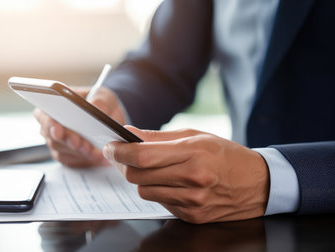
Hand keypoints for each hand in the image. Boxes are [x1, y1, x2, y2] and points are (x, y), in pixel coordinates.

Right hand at [34, 87, 126, 167]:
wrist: (109, 115)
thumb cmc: (99, 101)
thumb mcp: (103, 97)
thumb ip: (100, 101)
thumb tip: (96, 108)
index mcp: (52, 104)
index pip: (43, 115)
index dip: (49, 123)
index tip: (58, 130)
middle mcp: (51, 125)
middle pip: (52, 136)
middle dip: (66, 140)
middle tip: (78, 142)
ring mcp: (57, 141)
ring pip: (61, 150)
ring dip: (77, 151)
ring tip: (92, 150)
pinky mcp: (66, 155)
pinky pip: (71, 160)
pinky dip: (84, 159)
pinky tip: (97, 156)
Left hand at [103, 126, 269, 223]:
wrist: (258, 184)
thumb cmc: (227, 155)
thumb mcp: (196, 136)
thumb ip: (159, 137)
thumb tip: (128, 134)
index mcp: (193, 154)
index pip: (142, 156)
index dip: (119, 152)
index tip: (110, 147)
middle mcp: (192, 180)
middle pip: (137, 177)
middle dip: (123, 165)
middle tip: (122, 156)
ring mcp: (192, 201)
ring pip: (144, 192)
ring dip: (139, 180)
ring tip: (149, 169)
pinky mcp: (192, 216)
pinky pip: (160, 203)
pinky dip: (156, 191)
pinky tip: (167, 182)